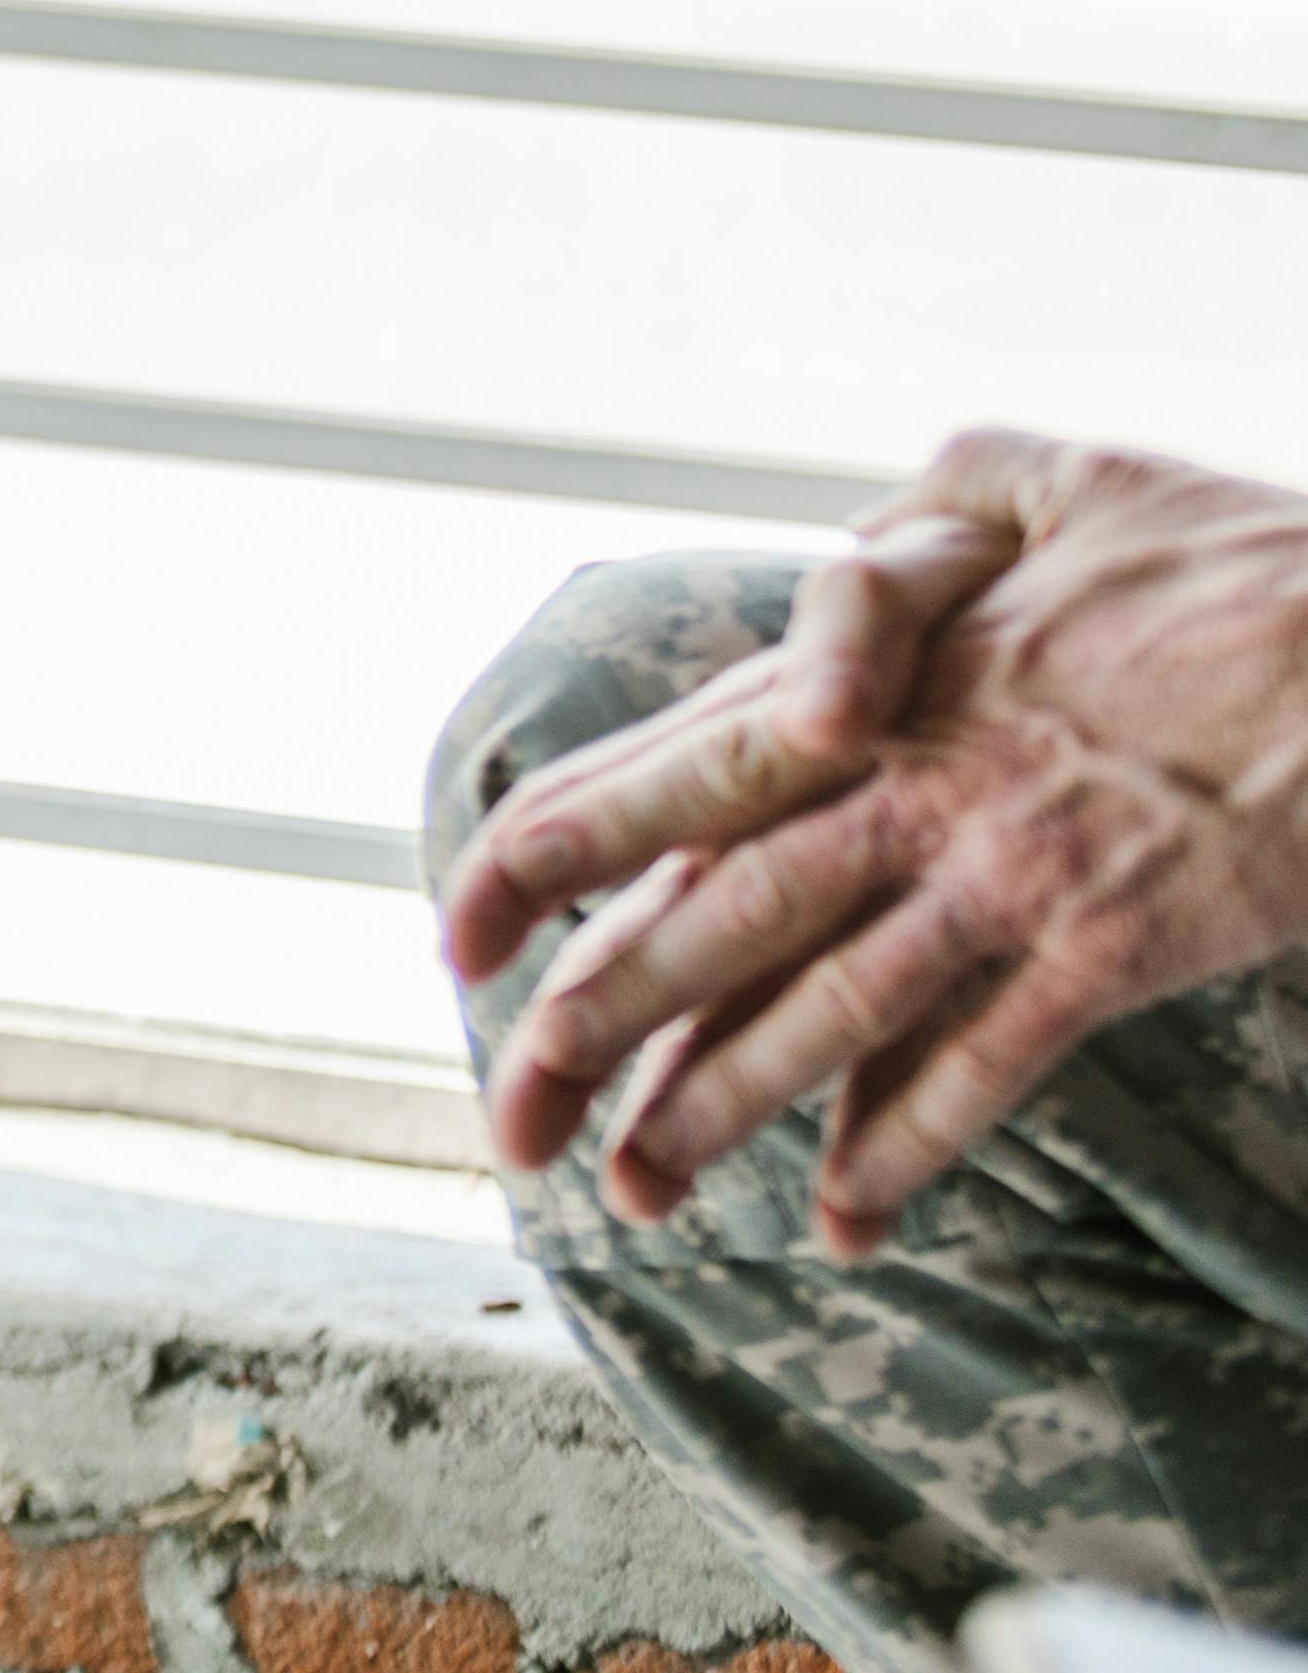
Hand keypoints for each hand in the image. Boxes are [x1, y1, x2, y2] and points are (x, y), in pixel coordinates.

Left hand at [459, 430, 1307, 1254]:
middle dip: (602, 1012)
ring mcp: (1010, 872)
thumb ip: (939, 499)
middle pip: (721, 908)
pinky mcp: (1111, 945)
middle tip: (507, 1105)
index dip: (559, 853)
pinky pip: (985, 1063)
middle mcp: (918, 782)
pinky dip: (909, 1142)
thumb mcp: (1059, 473)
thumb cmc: (1244, 556)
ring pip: (827, 1004)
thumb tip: (870, 523)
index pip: (678, 774)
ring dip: (726, 1103)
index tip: (459, 925)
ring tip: (636, 1188)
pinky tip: (847, 1217)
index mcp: (885, 680)